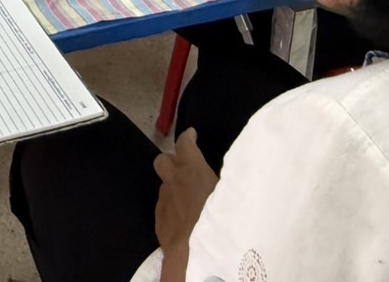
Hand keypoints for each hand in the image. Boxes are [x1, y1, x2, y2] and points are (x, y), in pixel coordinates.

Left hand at [153, 129, 217, 253]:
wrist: (195, 254)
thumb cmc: (219, 220)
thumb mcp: (229, 194)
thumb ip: (224, 182)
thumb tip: (227, 177)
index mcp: (192, 169)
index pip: (184, 144)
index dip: (187, 138)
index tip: (191, 134)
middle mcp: (173, 181)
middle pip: (163, 161)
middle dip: (172, 162)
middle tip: (184, 168)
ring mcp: (163, 202)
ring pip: (165, 188)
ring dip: (174, 189)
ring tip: (190, 201)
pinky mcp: (159, 221)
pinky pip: (165, 209)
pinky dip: (173, 210)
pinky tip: (185, 222)